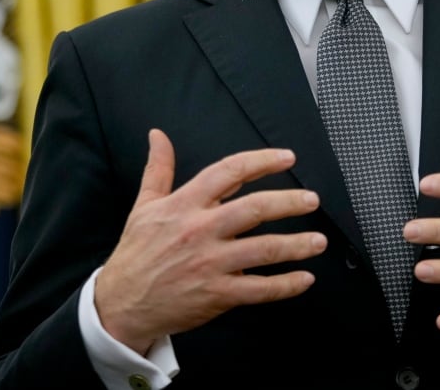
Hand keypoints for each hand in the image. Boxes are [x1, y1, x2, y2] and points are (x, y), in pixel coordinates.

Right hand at [94, 129, 327, 352]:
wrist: (121, 304)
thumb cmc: (137, 252)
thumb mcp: (144, 205)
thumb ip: (158, 169)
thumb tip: (158, 135)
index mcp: (185, 204)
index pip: (229, 172)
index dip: (261, 161)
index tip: (286, 158)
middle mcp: (201, 230)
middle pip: (254, 209)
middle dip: (289, 203)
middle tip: (312, 200)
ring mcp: (211, 264)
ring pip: (264, 250)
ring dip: (296, 245)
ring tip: (319, 240)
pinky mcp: (217, 294)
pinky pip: (259, 289)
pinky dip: (286, 285)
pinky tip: (304, 279)